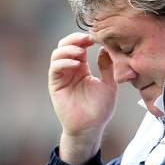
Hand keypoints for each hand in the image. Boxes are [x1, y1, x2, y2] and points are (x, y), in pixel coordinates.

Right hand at [48, 33, 116, 164]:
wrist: (90, 128)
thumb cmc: (100, 109)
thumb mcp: (109, 84)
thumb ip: (107, 67)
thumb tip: (105, 48)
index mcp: (82, 68)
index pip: (79, 46)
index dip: (85, 38)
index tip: (97, 37)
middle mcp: (70, 69)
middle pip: (65, 45)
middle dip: (75, 39)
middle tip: (88, 39)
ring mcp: (61, 76)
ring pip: (58, 53)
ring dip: (69, 49)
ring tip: (81, 52)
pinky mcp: (55, 85)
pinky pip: (55, 68)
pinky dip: (64, 62)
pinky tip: (76, 64)